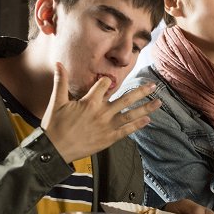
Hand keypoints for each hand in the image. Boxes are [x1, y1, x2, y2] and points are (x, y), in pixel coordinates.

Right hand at [41, 62, 161, 162]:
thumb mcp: (57, 101)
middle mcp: (102, 112)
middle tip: (153, 85)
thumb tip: (58, 64)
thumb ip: (60, 81)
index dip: (107, 80)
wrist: (54, 149)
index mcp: (90, 101)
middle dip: (141, 91)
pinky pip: (126, 130)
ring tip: (158, 102)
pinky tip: (147, 120)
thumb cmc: (54, 125)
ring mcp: (107, 126)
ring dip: (146, 108)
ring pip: (131, 114)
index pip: (105, 84)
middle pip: (126, 98)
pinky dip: (137, 125)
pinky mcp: (108, 138)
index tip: (110, 79)